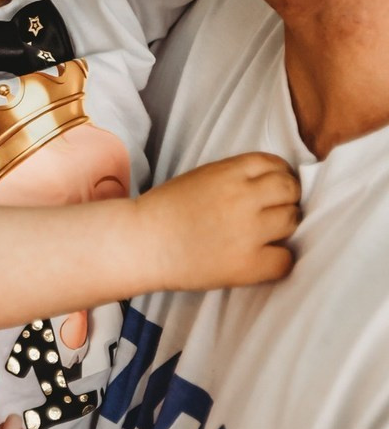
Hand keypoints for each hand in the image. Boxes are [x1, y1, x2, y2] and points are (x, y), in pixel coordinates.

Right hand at [137, 152, 300, 290]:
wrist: (138, 245)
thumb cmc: (162, 213)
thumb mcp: (199, 178)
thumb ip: (234, 177)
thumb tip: (271, 187)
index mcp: (228, 172)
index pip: (276, 164)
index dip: (278, 176)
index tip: (271, 190)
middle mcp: (242, 197)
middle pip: (290, 191)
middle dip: (283, 200)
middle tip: (268, 214)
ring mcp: (247, 232)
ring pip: (292, 221)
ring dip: (282, 228)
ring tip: (261, 236)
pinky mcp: (247, 264)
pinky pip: (285, 259)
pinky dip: (278, 260)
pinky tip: (261, 259)